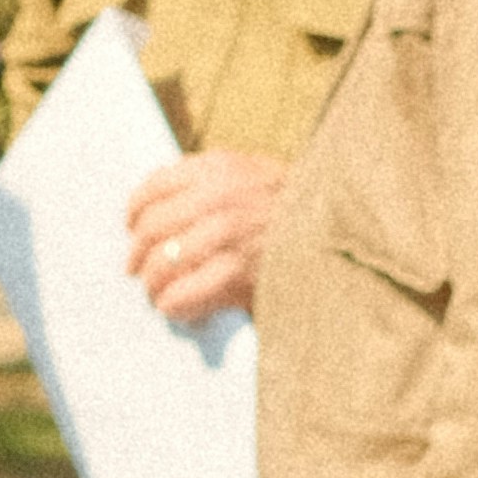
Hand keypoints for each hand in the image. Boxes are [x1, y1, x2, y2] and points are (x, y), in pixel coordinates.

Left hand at [121, 146, 281, 325]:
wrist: (345, 236)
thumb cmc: (299, 210)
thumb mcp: (258, 175)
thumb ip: (215, 182)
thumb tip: (161, 208)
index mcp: (221, 167)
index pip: (153, 187)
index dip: (134, 212)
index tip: (132, 229)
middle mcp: (219, 197)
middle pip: (150, 229)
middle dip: (138, 256)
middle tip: (137, 270)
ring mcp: (227, 236)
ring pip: (160, 265)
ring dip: (153, 285)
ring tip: (157, 294)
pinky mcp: (236, 274)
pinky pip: (181, 295)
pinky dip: (173, 306)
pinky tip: (177, 309)